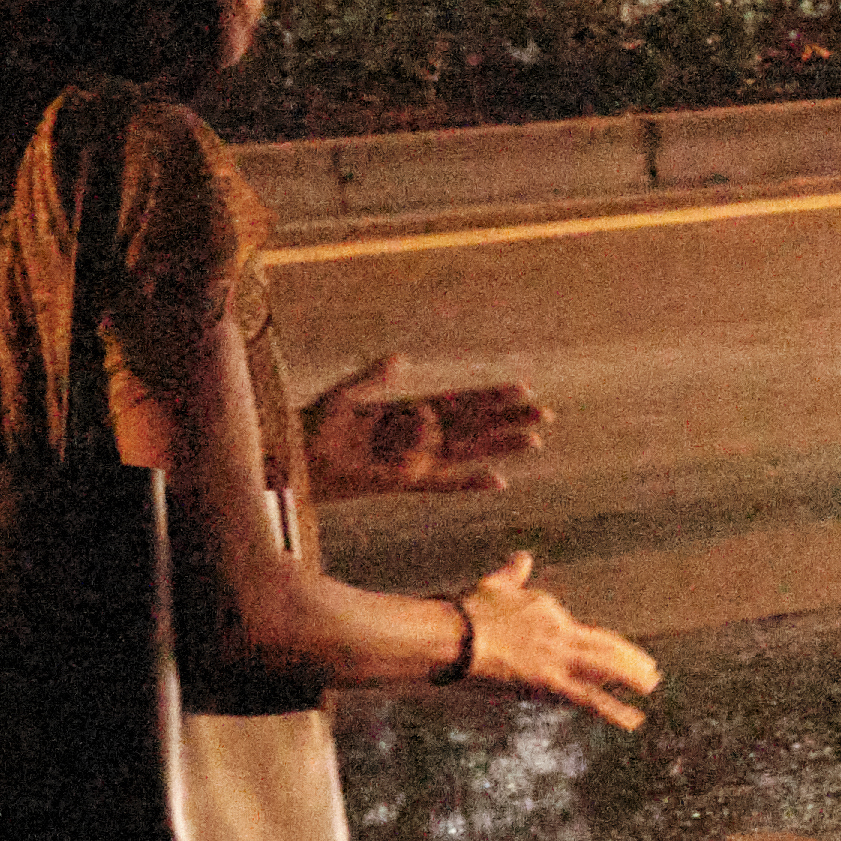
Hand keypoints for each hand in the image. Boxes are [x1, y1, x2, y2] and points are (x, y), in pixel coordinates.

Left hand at [306, 353, 553, 497]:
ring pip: (469, 451)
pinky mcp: (404, 482)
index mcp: (408, 411)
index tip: (524, 388)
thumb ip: (373, 376)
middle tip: (546, 416)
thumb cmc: (314, 426)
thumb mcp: (345, 394)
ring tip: (535, 441)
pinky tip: (499, 482)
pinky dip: (471, 483)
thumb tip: (402, 357)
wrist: (294, 459)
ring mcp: (414, 460)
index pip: (461, 402)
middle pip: (475, 426)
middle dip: (509, 420)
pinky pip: (445, 483)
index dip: (492, 396)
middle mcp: (418, 437)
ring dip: (501, 446)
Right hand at [457, 551, 659, 728]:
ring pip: (606, 670)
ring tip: (652, 685)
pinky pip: (590, 699)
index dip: (600, 645)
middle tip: (651, 668)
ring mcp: (559, 660)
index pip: (583, 632)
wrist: (460, 636)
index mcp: (551, 612)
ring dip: (632, 677)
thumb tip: (523, 556)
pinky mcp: (551, 684)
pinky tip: (634, 719)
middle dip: (629, 659)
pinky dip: (615, 710)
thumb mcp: (496, 586)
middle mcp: (562, 634)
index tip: (612, 654)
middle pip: (605, 647)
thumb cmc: (472, 612)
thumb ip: (514, 573)